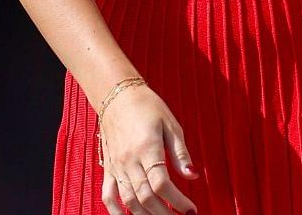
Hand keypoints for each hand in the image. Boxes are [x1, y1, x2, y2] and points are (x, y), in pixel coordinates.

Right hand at [98, 84, 198, 214]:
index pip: (162, 184)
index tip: (191, 209)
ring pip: (128, 201)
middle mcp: (129, 161)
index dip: (178, 201)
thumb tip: (193, 175)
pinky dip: (117, 212)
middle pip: (145, 197)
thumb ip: (181, 153)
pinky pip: (108, 196)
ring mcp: (115, 167)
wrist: (118, 98)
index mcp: (147, 149)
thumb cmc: (149, 108)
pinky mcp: (107, 169)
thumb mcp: (172, 125)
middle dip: (164, 213)